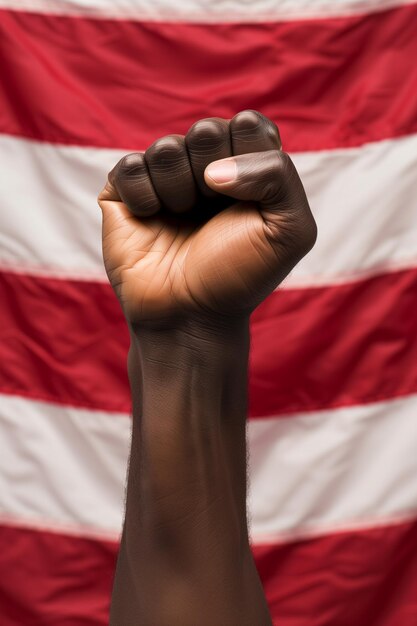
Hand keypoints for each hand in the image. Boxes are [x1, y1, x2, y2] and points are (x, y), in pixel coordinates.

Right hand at [98, 110, 315, 323]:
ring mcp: (164, 178)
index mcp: (247, 168)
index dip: (250, 163)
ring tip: (182, 224)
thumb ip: (278, 174)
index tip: (249, 204)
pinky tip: (152, 223)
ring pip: (166, 148)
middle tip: (212, 216)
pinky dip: (144, 199)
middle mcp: (205, 167)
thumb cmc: (240, 274)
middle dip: (213, 178)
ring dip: (179, 194)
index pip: (250, 124)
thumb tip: (214, 168)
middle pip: (207, 129)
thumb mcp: (290, 229)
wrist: (192, 317)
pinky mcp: (125, 192)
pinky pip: (130, 167)